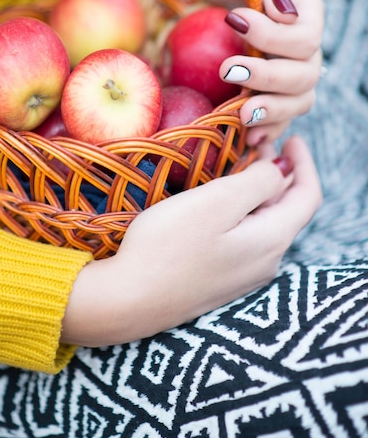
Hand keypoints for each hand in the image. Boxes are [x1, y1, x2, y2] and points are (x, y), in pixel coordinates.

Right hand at [61, 136, 320, 346]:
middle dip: (280, 174)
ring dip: (260, 191)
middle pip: (287, 209)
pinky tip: (224, 200)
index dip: (304, 163)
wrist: (128, 300)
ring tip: (242, 165)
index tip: (290, 137)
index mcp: (272, 241)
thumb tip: (279, 170)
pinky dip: (245, 210)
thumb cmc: (169, 245)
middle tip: (259, 144)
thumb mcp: (217, 201)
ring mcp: (244, 275)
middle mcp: (267, 263)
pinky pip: (247, 237)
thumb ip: (258, 182)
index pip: (308, 196)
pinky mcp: (222, 279)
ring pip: (266, 223)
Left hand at [161, 0, 323, 144]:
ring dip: (271, 110)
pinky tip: (247, 136)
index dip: (274, 39)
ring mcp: (283, 70)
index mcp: (304, 9)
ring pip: (298, 102)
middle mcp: (300, 44)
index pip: (306, 38)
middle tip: (227, 70)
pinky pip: (277, 118)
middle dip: (268, 77)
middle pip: (305, 75)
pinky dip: (265, 130)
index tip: (233, 21)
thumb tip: (287, 15)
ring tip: (241, 113)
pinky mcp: (262, 90)